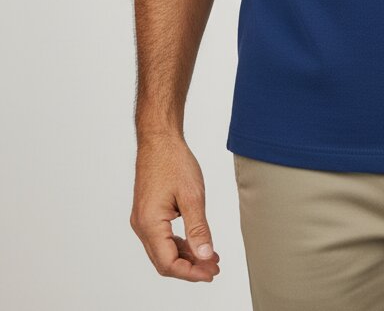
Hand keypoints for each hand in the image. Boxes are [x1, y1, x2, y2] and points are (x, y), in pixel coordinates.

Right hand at [130, 133, 221, 281]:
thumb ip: (198, 229)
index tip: (211, 273)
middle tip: (214, 268)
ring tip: (210, 258)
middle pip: (164, 261)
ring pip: (163, 250)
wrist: (159, 139)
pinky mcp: (147, 213)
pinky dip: (179, 244)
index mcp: (150, 223)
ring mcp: (143, 219)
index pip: (169, 263)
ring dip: (186, 256)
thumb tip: (205, 256)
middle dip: (190, 268)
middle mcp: (141, 225)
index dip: (191, 272)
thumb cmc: (173, 161)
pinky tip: (196, 243)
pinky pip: (162, 237)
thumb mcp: (193, 196)